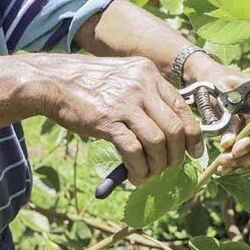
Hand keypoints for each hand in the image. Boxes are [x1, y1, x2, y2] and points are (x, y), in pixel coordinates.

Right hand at [30, 55, 202, 184]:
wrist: (54, 82)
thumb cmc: (89, 85)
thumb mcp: (124, 78)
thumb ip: (146, 96)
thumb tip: (167, 130)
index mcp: (148, 74)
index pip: (182, 107)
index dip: (193, 134)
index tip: (194, 152)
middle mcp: (142, 86)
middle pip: (174, 128)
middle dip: (176, 155)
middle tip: (168, 168)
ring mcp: (125, 103)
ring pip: (157, 142)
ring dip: (157, 166)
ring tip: (148, 175)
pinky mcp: (108, 121)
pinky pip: (134, 151)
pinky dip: (139, 169)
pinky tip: (134, 176)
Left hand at [183, 54, 249, 174]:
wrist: (207, 76)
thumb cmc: (213, 80)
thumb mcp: (219, 94)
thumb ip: (226, 118)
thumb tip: (228, 143)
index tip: (235, 149)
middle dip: (244, 154)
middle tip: (224, 160)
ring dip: (241, 160)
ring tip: (222, 166)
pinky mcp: (249, 133)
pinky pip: (249, 150)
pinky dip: (237, 160)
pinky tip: (223, 167)